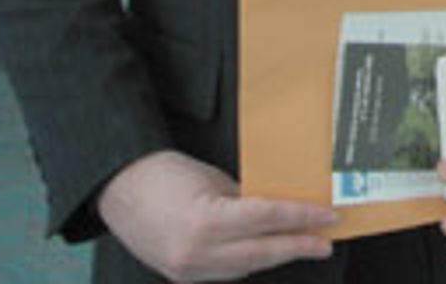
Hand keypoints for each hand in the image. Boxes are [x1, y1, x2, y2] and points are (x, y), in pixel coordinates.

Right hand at [97, 149, 335, 280]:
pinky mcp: (182, 276)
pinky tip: (266, 251)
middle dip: (298, 245)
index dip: (301, 218)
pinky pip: (227, 272)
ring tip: (303, 244)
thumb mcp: (210, 178)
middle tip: (326, 240)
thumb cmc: (161, 173)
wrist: (118, 188)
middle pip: (262, 253)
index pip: (267, 219)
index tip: (327, 215)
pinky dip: (250, 262)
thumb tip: (273, 208)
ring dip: (277, 255)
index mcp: (205, 222)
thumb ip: (241, 197)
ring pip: (247, 268)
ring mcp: (189, 270)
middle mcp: (198, 253)